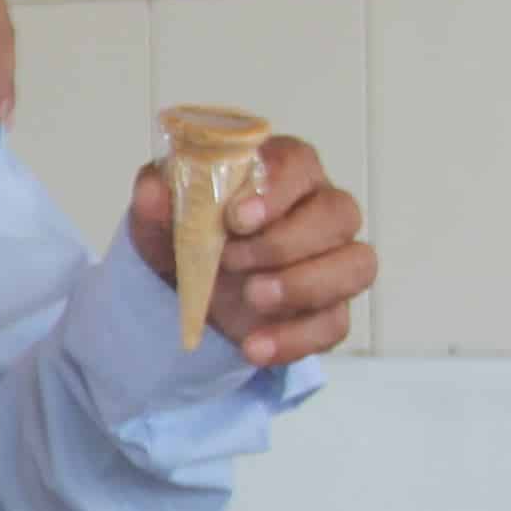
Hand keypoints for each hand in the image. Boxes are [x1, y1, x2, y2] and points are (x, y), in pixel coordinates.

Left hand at [128, 132, 374, 369]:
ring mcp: (333, 261)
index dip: (274, 189)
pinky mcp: (329, 309)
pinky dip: (294, 339)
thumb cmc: (186, 233)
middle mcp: (320, 210)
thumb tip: (153, 193)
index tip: (236, 218)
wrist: (182, 290)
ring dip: (304, 285)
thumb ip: (154, 197)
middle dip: (284, 241)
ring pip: (356, 265)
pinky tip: (253, 347)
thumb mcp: (158, 215)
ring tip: (251, 298)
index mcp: (283, 171)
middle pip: (338, 213)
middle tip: (231, 261)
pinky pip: (335, 324)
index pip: (298, 163)